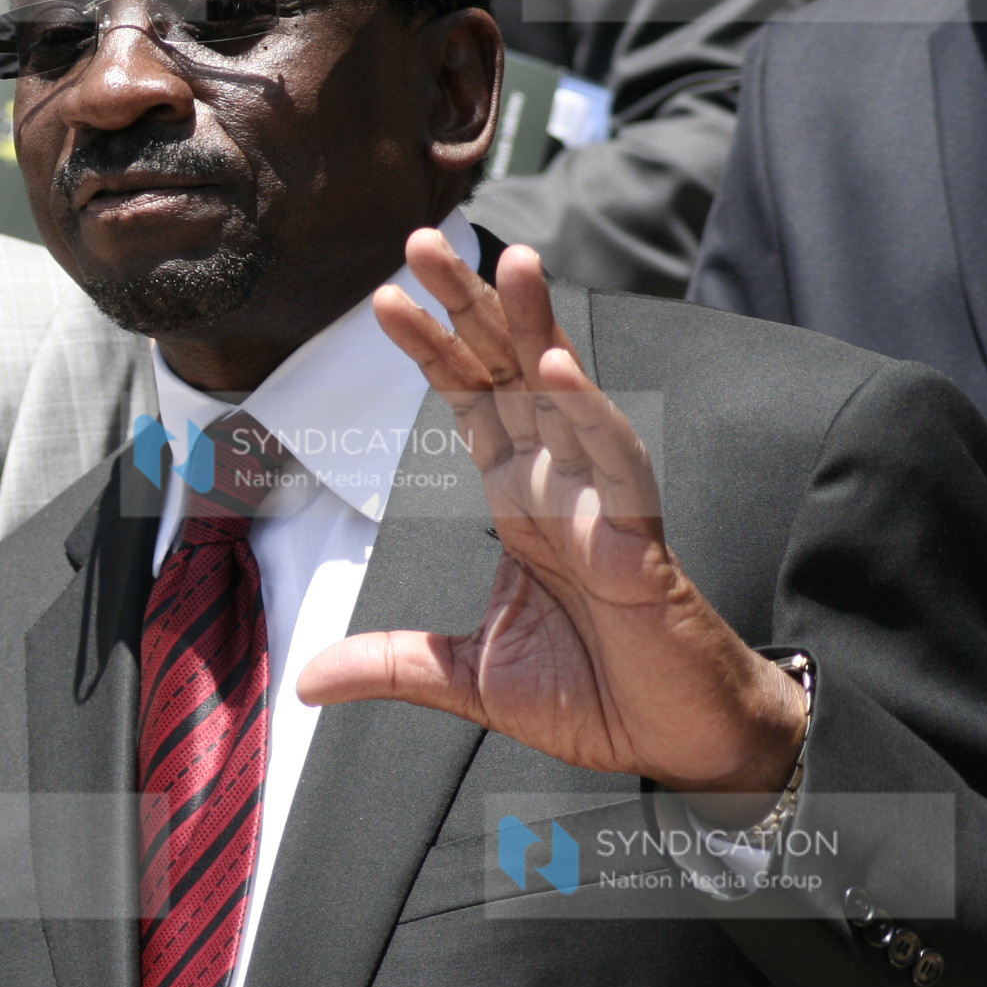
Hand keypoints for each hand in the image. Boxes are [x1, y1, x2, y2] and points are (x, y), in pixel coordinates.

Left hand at [295, 232, 806, 804]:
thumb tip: (305, 681)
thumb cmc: (595, 696)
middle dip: (469, 305)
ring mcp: (601, 504)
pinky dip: (589, 417)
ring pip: (566, 396)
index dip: (431, 348)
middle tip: (422, 242)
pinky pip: (616, 466)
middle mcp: (559, 483)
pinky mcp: (640, 542)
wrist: (681, 744)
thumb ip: (391, 665)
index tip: (386, 299)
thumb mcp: (467, 679)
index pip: (469, 401)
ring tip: (509, 263)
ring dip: (537, 329)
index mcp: (520, 498)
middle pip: (508, 372)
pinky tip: (560, 371)